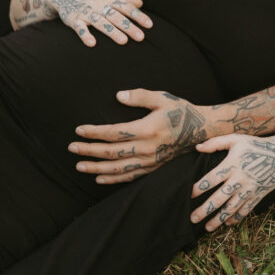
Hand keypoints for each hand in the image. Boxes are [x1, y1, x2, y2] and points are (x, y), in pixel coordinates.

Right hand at [46, 0, 151, 45]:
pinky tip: (92, 43)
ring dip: (112, 32)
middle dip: (129, 26)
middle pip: (116, 16)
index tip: (150, 25)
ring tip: (123, 42)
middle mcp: (98, 3)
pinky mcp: (73, 19)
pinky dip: (85, 35)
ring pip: (100, 22)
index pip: (126, 7)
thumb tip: (140, 3)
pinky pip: (79, 28)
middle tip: (141, 37)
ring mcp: (85, 11)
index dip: (138, 16)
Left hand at [69, 89, 209, 183]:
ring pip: (118, 168)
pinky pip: (130, 176)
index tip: (78, 130)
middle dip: (89, 151)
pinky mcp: (154, 167)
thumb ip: (140, 96)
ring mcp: (151, 160)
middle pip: (111, 153)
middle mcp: (147, 148)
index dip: (94, 132)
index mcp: (147, 129)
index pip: (113, 133)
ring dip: (96, 168)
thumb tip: (118, 96)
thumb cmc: (181, 110)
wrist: (202, 130)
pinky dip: (113, 179)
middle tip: (71, 148)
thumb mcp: (162, 98)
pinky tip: (100, 178)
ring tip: (79, 166)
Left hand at [190, 135, 274, 232]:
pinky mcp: (258, 196)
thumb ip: (216, 143)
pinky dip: (236, 218)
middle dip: (205, 210)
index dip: (199, 188)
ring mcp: (249, 189)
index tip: (189, 195)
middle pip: (219, 198)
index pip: (211, 179)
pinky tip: (227, 223)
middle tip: (192, 218)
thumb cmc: (255, 146)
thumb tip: (197, 147)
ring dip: (218, 219)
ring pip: (231, 208)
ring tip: (207, 227)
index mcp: (232, 165)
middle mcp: (239, 179)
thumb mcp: (236, 139)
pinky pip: (245, 210)